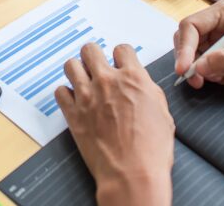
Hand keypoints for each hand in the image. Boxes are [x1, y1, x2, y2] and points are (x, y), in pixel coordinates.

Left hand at [56, 43, 173, 205]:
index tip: (120, 64)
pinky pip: (60, 91)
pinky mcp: (73, 113)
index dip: (122, 57)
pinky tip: (74, 101)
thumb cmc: (151, 150)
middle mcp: (107, 82)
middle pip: (90, 50)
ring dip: (77, 71)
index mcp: (133, 78)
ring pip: (71, 65)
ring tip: (83, 81)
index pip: (122, 49)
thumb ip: (147, 91)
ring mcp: (87, 96)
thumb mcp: (163, 113)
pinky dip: (66, 94)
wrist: (132, 173)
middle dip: (94, 56)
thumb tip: (140, 84)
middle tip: (97, 67)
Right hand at [174, 0, 223, 87]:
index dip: (184, 48)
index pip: (192, 25)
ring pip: (199, 52)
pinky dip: (215, 73)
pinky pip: (212, 61)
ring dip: (205, 69)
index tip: (184, 69)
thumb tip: (200, 67)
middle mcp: (223, 20)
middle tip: (198, 81)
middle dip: (193, 61)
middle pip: (191, 39)